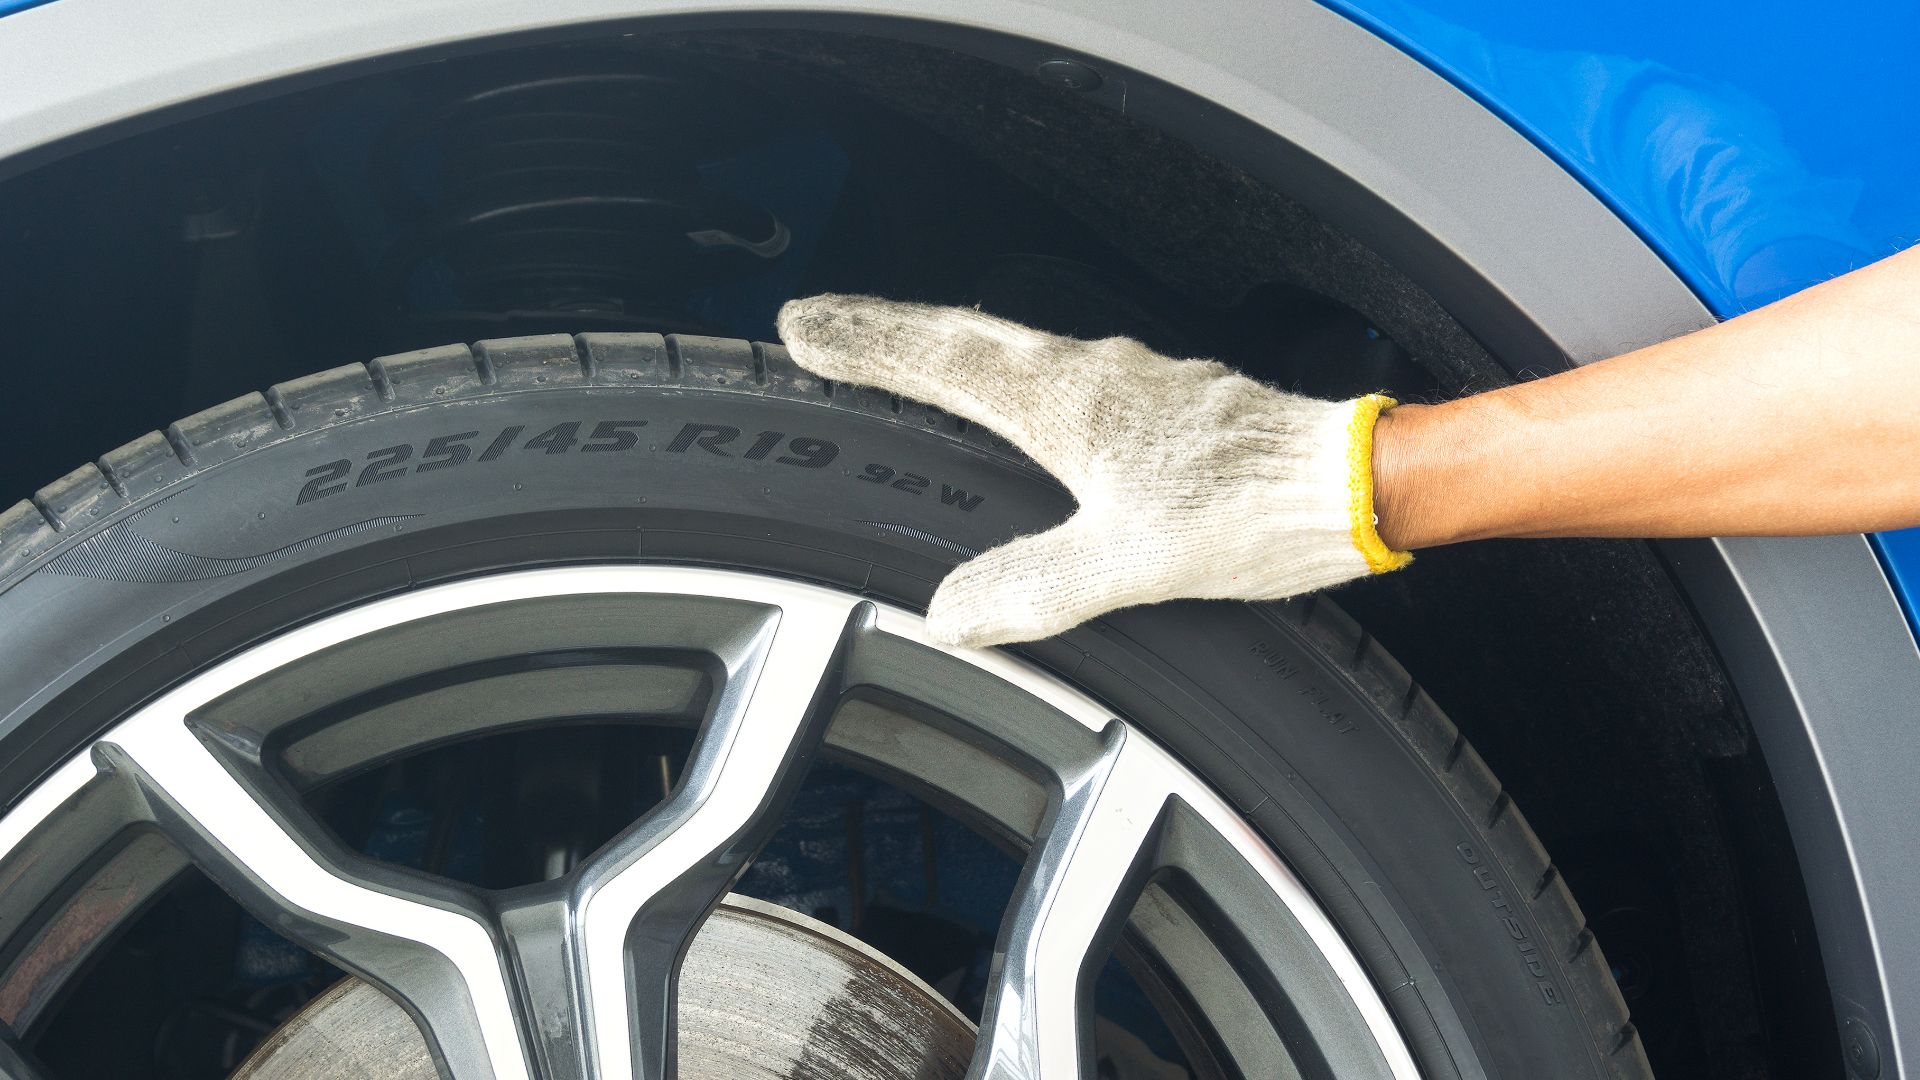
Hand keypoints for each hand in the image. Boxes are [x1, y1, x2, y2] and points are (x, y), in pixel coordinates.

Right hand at [776, 296, 1409, 647]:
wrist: (1352, 486)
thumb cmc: (1253, 515)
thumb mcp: (1129, 565)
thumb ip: (1033, 588)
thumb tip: (950, 614)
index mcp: (1070, 403)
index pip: (943, 359)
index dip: (868, 345)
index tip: (805, 328)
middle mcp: (1095, 376)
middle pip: (968, 339)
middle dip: (888, 331)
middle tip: (824, 324)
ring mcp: (1134, 382)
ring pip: (1019, 352)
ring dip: (950, 346)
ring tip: (901, 349)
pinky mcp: (1167, 402)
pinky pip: (1066, 375)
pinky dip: (1014, 374)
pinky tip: (1022, 398)